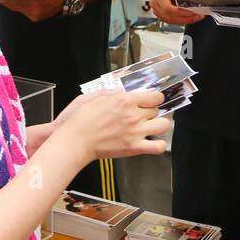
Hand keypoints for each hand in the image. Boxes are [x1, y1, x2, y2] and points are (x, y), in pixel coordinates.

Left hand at [0, 0, 61, 22]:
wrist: (63, 0)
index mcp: (35, 0)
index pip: (16, 0)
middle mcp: (34, 10)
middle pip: (15, 6)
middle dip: (6, 2)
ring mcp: (35, 16)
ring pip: (19, 10)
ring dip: (12, 5)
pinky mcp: (35, 19)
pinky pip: (24, 12)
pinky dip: (20, 7)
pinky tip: (16, 3)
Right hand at [53, 90, 168, 161]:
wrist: (77, 140)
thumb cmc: (82, 120)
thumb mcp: (95, 97)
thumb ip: (112, 93)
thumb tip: (123, 92)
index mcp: (124, 100)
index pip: (154, 96)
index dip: (154, 98)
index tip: (152, 101)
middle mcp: (133, 115)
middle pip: (157, 110)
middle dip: (151, 112)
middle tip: (143, 115)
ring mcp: (136, 131)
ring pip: (163, 125)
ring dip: (159, 125)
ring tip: (151, 127)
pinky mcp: (134, 147)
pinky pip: (158, 147)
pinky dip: (159, 145)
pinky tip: (153, 142)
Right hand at [149, 0, 203, 25]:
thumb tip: (190, 8)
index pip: (168, 9)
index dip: (181, 12)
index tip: (192, 12)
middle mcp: (156, 4)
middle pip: (170, 17)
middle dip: (185, 18)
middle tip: (198, 15)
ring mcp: (158, 11)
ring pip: (172, 21)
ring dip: (185, 20)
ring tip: (197, 17)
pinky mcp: (163, 15)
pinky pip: (173, 21)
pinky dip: (183, 20)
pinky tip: (192, 17)